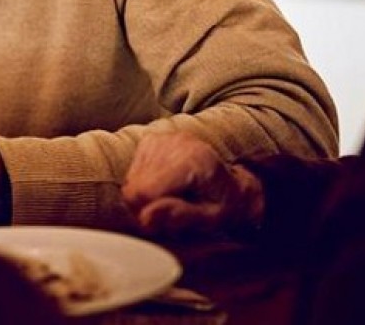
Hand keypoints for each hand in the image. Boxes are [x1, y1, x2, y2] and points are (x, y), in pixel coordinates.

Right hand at [121, 132, 263, 237]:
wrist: (233, 182)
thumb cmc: (225, 204)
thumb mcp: (212, 219)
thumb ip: (179, 216)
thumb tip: (145, 217)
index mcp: (194, 161)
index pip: (145, 191)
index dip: (145, 214)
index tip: (161, 225)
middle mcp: (176, 143)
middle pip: (135, 186)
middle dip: (145, 206)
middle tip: (168, 214)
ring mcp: (163, 138)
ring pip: (131, 180)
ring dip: (145, 195)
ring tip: (169, 199)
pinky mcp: (152, 139)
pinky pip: (133, 170)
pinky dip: (144, 183)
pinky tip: (164, 186)